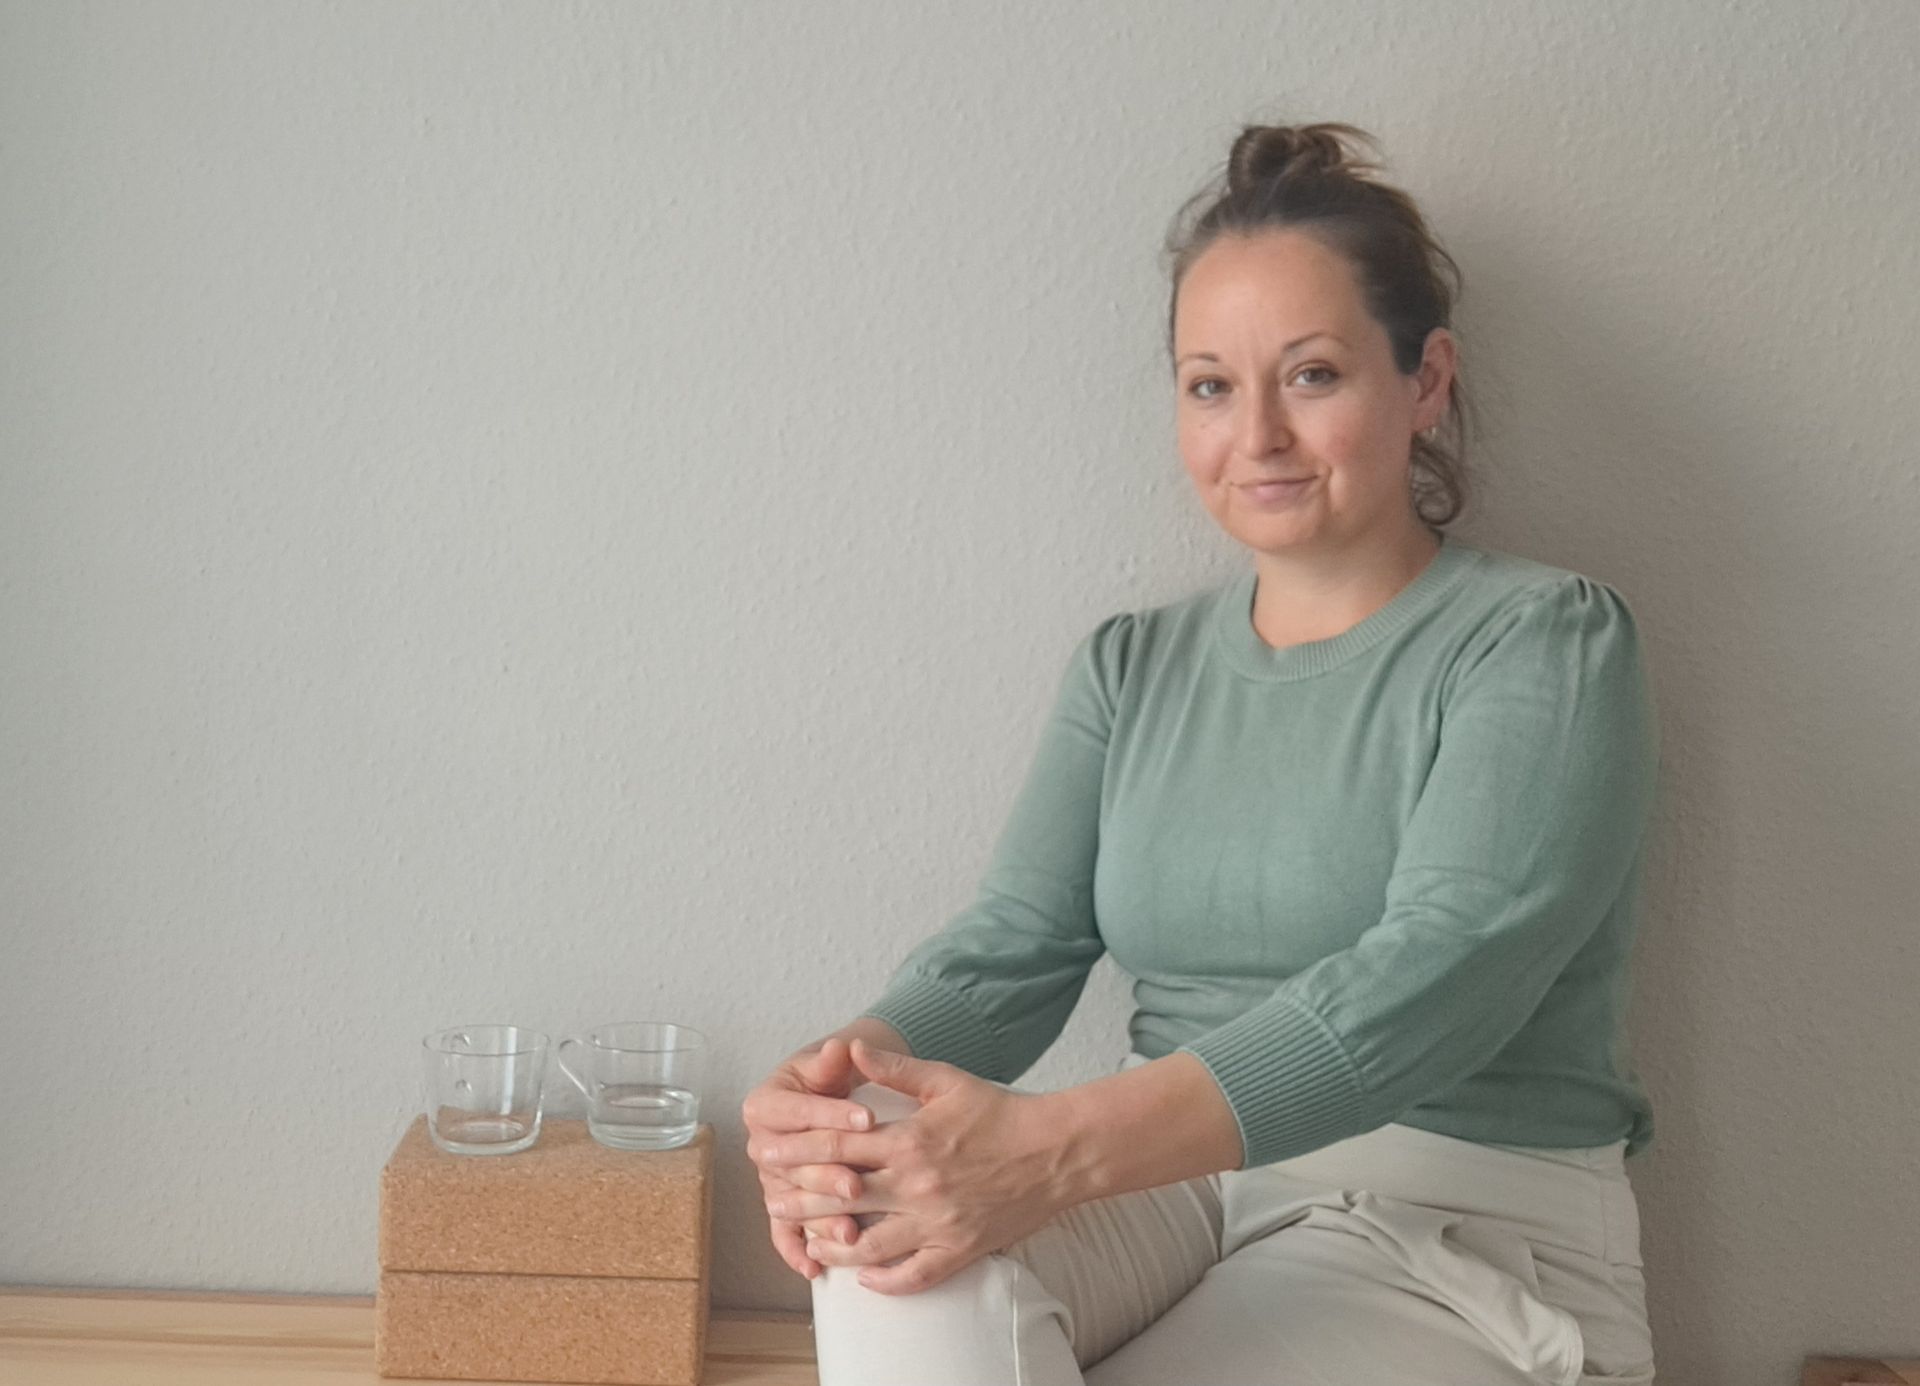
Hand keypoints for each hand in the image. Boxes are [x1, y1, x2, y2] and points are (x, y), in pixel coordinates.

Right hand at [740, 1037, 875, 1280]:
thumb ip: (831, 1060)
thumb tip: (840, 1047)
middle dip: (828, 1175)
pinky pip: (783, 1232)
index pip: (799, 1112)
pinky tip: (814, 1269)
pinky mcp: (781, 1205)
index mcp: (764, 1105)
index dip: (832, 1115)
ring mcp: (770, 1178)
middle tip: (859, 1185)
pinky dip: (796, 1252)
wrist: (822, 1097)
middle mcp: (760, 1144)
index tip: (868, 1118)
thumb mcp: (827, 1063)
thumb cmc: (827, 1078)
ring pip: (793, 1203)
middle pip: (794, 1164)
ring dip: (820, 1221)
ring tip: (850, 1233)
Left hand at [756, 1037, 1074, 1295]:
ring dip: (831, 1245)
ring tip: (808, 1241)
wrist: (1057, 1150)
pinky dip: (883, 1281)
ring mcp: (937, 1221)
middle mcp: (916, 1185)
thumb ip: (895, 1069)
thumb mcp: (946, 1081)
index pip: (835, 1148)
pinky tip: (863, 1277)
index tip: (769, 1154)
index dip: (796, 1151)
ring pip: (868, 1246)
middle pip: (840, 1197)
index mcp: (908, 1140)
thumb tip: (851, 1048)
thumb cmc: (1001, 1111)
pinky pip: (913, 1275)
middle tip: (772, 1202)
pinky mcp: (959, 1249)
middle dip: (800, 1201)